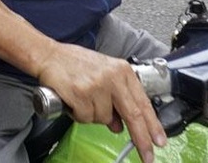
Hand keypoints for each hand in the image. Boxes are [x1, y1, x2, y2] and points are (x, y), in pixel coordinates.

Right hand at [35, 43, 166, 162]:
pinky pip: (85, 117)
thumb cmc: (75, 63)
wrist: (49, 54)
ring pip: (104, 119)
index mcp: (122, 71)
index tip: (159, 140)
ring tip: (83, 99)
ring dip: (93, 116)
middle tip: (148, 156)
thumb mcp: (104, 74)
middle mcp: (112, 77)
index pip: (143, 103)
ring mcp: (97, 85)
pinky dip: (79, 114)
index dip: (153, 125)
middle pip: (133, 115)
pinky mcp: (81, 94)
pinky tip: (74, 100)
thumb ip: (116, 98)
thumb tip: (120, 125)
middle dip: (141, 139)